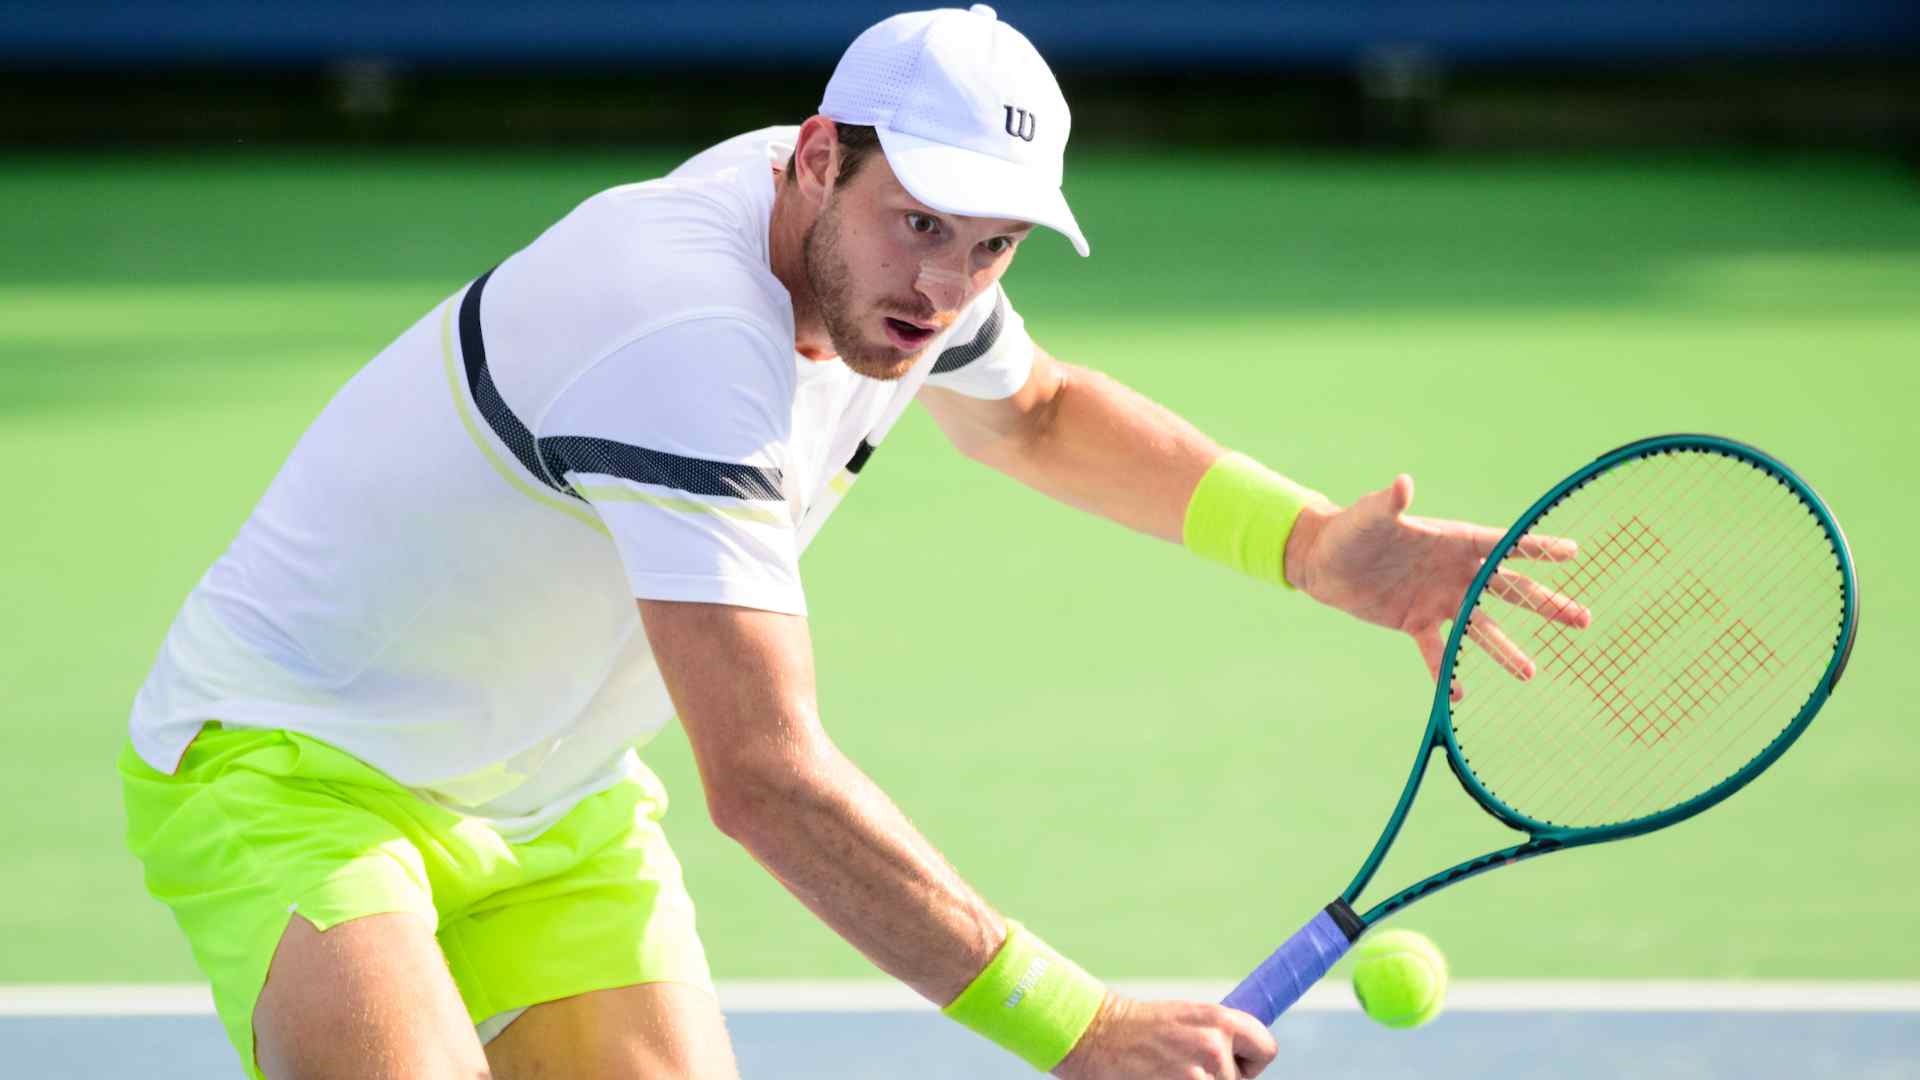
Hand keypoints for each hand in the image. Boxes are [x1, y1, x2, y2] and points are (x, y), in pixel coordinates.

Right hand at [1053, 993, 1276, 1079]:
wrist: (1096, 1036)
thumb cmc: (1139, 1028)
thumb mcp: (1186, 1016)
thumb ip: (1217, 1031)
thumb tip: (1248, 1049)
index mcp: (1218, 1019)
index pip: (1267, 1049)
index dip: (1251, 1060)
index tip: (1233, 1062)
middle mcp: (1213, 1045)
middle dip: (1220, 1078)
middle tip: (1185, 1067)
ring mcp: (1198, 1076)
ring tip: (1168, 1072)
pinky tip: (1160, 1079)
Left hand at [1284, 474, 1590, 699]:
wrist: (1324, 560)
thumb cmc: (1350, 528)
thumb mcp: (1369, 516)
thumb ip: (1387, 503)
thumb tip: (1402, 484)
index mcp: (1453, 540)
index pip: (1503, 544)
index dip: (1537, 547)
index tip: (1574, 552)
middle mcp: (1454, 571)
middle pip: (1510, 589)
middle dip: (1546, 603)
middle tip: (1583, 619)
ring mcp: (1439, 599)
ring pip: (1481, 627)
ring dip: (1506, 649)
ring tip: (1531, 672)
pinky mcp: (1416, 622)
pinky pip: (1436, 651)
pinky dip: (1445, 672)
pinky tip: (1458, 695)